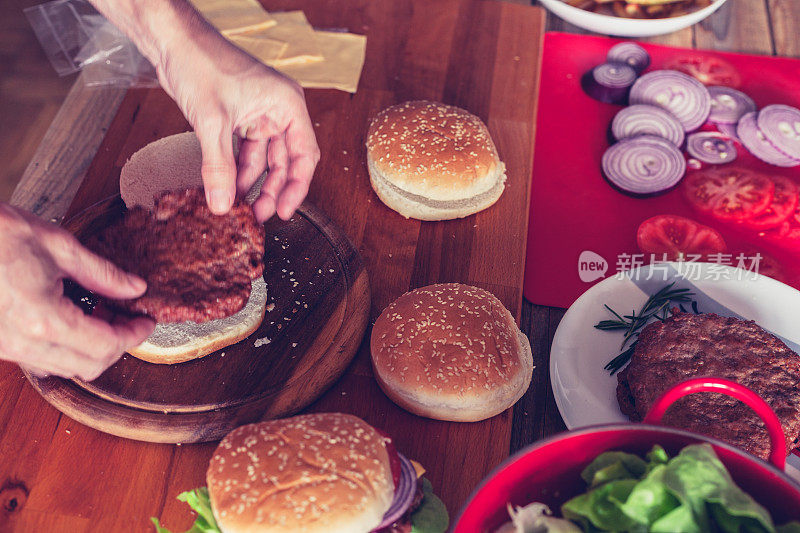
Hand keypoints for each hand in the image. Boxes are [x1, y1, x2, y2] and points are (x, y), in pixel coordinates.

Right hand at [0, 204, 154, 379]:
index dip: (134, 335)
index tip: (146, 320)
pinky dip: (67, 347)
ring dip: (93, 348)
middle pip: (89, 366)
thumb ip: (103, 273)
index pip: (106, 346)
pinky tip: (75, 317)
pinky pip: (41, 359)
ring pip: (65, 368)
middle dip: (118, 345)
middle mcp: (24, 342)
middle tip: (130, 318)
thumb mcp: (58, 244)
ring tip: (104, 314)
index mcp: (44, 319)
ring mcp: (7, 347)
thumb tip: (135, 288)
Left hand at [154, 23, 319, 221]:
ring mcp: (259, 116)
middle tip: (260, 215)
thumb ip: (219, 166)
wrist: (173, 41)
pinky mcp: (240, 120)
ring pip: (264, 160)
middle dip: (273, 190)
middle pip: (286, 162)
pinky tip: (227, 188)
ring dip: (253, 184)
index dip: (297, 186)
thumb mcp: (211, 121)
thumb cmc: (201, 62)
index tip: (285, 211)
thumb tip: (222, 204)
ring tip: (240, 207)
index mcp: (287, 104)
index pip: (304, 154)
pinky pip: (245, 153)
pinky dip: (236, 171)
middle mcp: (278, 110)